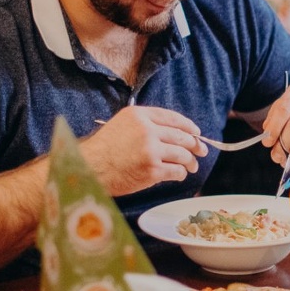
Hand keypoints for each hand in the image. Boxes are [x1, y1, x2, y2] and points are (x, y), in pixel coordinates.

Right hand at [81, 106, 206, 196]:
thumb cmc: (103, 150)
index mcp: (139, 115)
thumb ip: (144, 124)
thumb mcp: (121, 125)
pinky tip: (179, 174)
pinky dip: (180, 173)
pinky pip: (176, 170)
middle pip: (182, 136)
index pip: (172, 118)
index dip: (188, 126)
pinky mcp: (152, 170)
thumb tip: (174, 132)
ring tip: (191, 166)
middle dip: (195, 145)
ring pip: (182, 154)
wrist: (88, 169)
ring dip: (190, 161)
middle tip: (201, 151)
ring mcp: (151, 150)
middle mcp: (147, 130)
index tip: (196, 132)